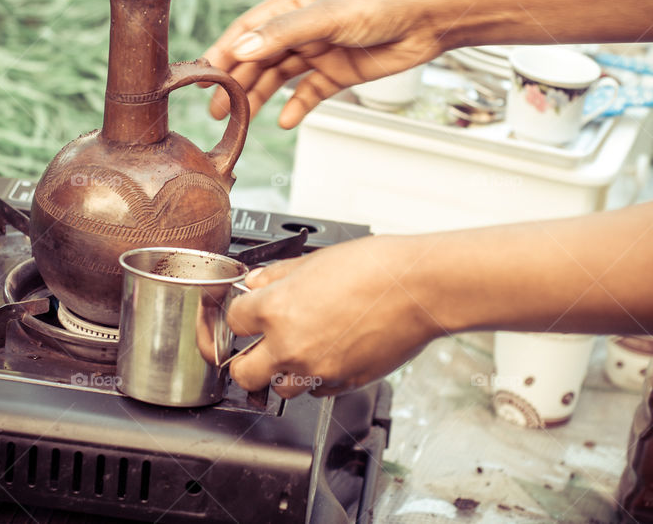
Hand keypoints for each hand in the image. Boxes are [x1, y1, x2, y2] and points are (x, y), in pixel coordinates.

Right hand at [203, 0, 448, 128]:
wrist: (431, 17)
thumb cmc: (384, 0)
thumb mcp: (328, 15)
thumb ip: (284, 35)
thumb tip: (241, 50)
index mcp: (294, 3)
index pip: (248, 30)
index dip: (224, 51)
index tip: (203, 75)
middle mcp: (303, 27)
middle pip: (260, 57)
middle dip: (237, 82)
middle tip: (217, 109)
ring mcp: (321, 50)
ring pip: (280, 77)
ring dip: (260, 97)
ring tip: (240, 119)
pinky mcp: (339, 73)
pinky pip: (310, 93)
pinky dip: (297, 107)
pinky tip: (286, 121)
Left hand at [226, 235, 441, 397]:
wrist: (419, 288)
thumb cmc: (375, 268)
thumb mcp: (314, 261)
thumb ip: (278, 276)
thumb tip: (256, 283)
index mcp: (276, 309)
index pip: (234, 321)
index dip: (242, 315)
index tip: (250, 313)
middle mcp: (290, 345)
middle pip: (243, 373)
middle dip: (246, 361)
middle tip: (257, 349)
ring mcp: (317, 370)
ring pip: (280, 389)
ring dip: (283, 373)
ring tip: (300, 352)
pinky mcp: (345, 383)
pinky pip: (318, 390)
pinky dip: (317, 378)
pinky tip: (329, 355)